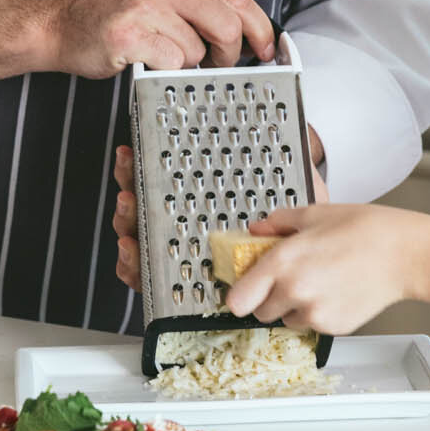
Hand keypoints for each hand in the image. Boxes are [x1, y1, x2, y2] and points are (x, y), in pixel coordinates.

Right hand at [41, 0, 276, 79]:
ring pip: (198, 51)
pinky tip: (142, 58)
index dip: (260, 29)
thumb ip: (199, 2)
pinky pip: (171, 63)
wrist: (53, 18)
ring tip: (159, 53)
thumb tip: (247, 33)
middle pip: (227, 27)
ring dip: (185, 63)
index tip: (268, 50)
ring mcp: (147, 4)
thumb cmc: (109, 9)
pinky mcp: (131, 33)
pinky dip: (162, 70)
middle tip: (212, 64)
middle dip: (227, 55)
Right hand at [114, 134, 329, 291]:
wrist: (280, 285)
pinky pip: (140, 277)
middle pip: (144, 200)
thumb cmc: (282, 247)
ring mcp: (173, 254)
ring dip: (125, 217)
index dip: (148, 161)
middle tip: (129, 164)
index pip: (169, 178)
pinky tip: (130, 250)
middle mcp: (183, 226)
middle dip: (130, 179)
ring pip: (137, 234)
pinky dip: (129, 264)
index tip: (136, 147)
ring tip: (128, 202)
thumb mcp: (293, 208)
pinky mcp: (169, 286)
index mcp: (205, 203)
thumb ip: (297, 177)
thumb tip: (304, 144)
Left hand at [218, 203, 429, 335]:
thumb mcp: (315, 214)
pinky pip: (313, 324)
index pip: (238, 299)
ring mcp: (315, 313)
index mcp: (283, 262)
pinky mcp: (334, 327)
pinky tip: (335, 290)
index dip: (239, 294)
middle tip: (287, 279)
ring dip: (294, 306)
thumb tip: (256, 229)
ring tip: (318, 281)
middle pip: (260, 313)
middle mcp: (294, 291)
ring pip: (287, 320)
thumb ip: (278, 222)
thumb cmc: (366, 229)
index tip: (243, 290)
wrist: (406, 254)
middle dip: (268, 298)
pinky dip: (318, 313)